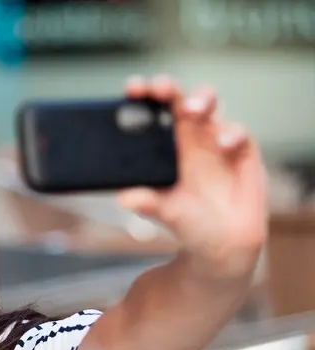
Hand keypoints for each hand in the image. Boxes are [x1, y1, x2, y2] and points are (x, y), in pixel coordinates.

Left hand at [117, 75, 267, 279]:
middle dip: (168, 88)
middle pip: (177, 99)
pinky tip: (223, 144)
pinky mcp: (242, 150)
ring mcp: (215, 139)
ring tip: (191, 109)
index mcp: (161, 144)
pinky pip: (238, 132)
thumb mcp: (163, 212)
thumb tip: (125, 198)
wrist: (220, 243)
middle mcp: (186, 135)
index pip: (149, 111)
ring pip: (210, 104)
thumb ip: (147, 202)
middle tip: (160, 89)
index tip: (132, 88)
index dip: (141, 95)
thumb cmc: (186, 220)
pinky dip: (231, 134)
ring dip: (202, 99)